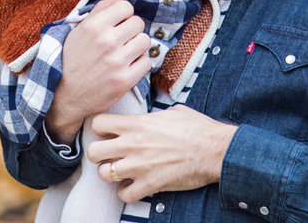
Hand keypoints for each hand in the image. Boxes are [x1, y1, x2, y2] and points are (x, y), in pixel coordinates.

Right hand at [44, 0, 150, 145]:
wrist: (65, 96)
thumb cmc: (71, 60)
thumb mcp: (80, 30)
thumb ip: (102, 9)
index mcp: (94, 26)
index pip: (126, 6)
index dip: (123, 14)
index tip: (118, 23)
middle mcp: (107, 41)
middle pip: (138, 23)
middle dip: (132, 30)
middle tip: (122, 39)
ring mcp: (117, 62)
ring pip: (145, 41)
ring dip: (137, 46)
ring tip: (126, 52)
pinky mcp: (124, 80)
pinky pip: (147, 62)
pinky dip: (139, 64)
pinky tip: (127, 66)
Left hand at [87, 105, 238, 202]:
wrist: (214, 149)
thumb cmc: (197, 128)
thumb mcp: (172, 111)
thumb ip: (153, 116)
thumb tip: (152, 117)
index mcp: (136, 123)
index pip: (97, 123)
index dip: (100, 128)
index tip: (107, 132)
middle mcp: (132, 144)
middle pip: (93, 152)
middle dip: (99, 154)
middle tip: (110, 155)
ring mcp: (138, 166)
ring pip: (103, 175)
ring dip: (111, 174)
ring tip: (122, 172)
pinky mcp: (149, 185)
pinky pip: (123, 195)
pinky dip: (127, 193)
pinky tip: (135, 186)